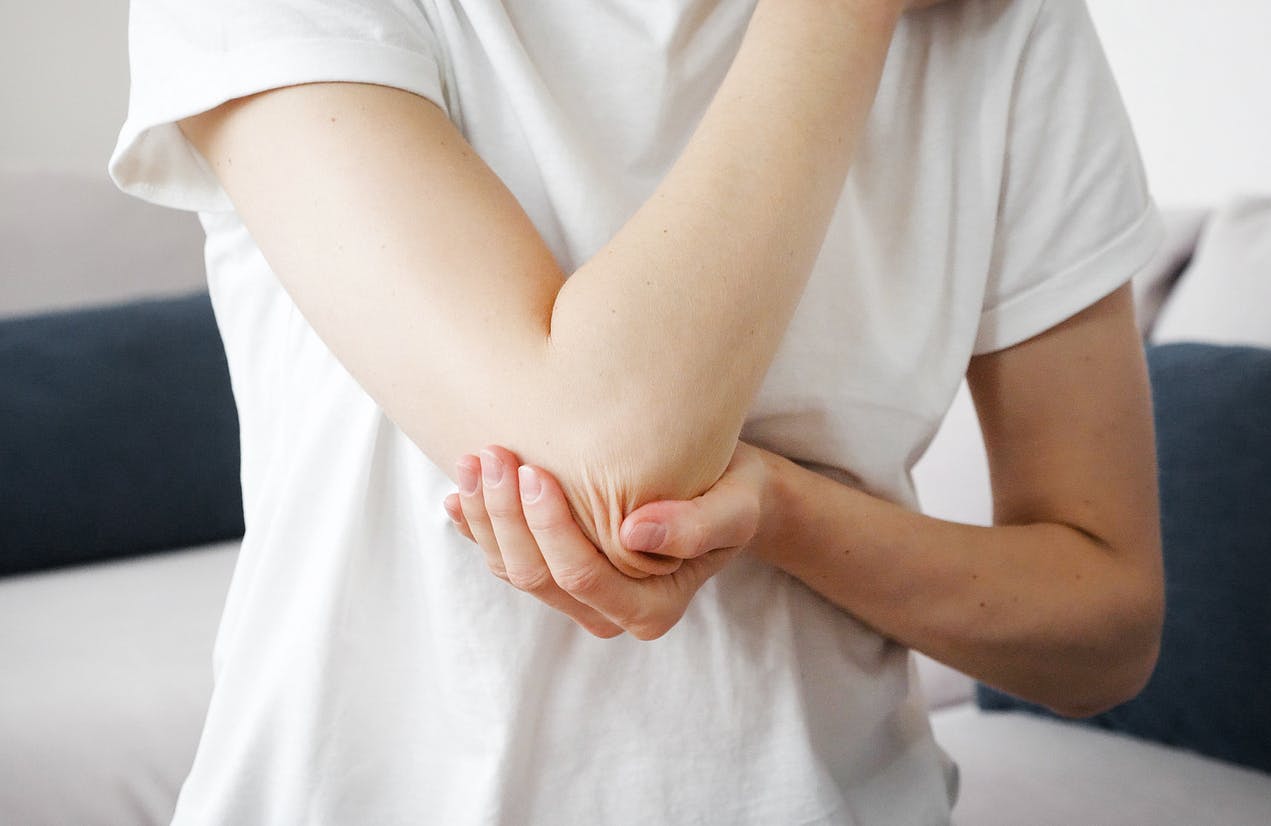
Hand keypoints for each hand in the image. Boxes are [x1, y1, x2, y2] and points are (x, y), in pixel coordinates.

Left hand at [444, 445, 752, 639]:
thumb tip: (635, 534)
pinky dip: (476, 529)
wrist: (725, 490)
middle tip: (492, 453)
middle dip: (505, 516)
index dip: (549, 528)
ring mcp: (577, 597)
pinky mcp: (556, 573)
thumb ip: (698, 526)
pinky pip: (505, 560)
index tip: (534, 471)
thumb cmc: (735, 493)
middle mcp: (608, 613)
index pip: (583, 576)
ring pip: (512, 569)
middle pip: (536, 575)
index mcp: (650, 609)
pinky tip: (458, 495)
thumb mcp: (735, 507)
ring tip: (473, 459)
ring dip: (484, 517)